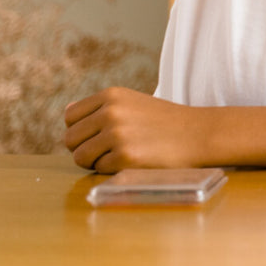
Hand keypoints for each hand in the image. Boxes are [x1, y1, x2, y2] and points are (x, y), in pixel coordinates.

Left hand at [62, 87, 201, 173]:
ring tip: (121, 155)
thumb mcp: (132, 102)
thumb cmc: (163, 121)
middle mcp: (111, 112)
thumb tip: (67, 112)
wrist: (198, 134)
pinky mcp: (125, 157)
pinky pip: (99, 170)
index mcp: (111, 95)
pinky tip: (134, 161)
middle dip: (85, 148)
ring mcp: (117, 135)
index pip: (70, 117)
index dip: (81, 130)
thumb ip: (100, 108)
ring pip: (80, 157)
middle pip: (70, 140)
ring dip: (96, 161)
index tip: (100, 135)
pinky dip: (113, 170)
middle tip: (110, 150)